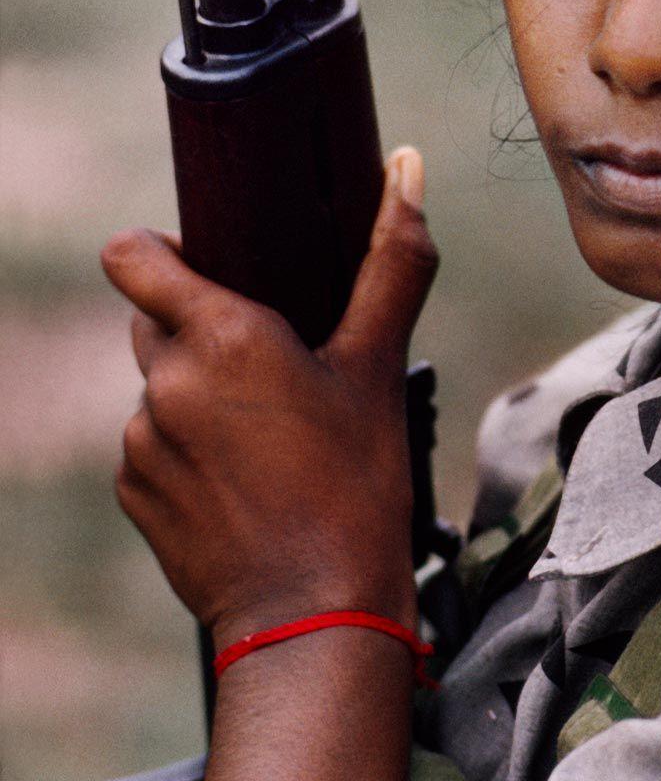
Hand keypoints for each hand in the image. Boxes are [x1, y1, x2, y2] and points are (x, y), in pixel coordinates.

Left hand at [101, 147, 437, 648]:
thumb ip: (392, 260)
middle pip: (153, 320)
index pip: (132, 256)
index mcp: (220, 335)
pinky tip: (244, 483)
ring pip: (158, 389)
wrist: (315, 615)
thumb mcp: (381, 367)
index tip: (201, 263)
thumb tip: (408, 164)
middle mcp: (164, 381)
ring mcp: (140, 441)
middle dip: (197, 327)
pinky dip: (187, 454)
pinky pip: (151, 448)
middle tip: (268, 362)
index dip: (157, 250)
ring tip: (268, 438)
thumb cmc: (357, 486)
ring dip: (197, 396)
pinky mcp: (134, 493)